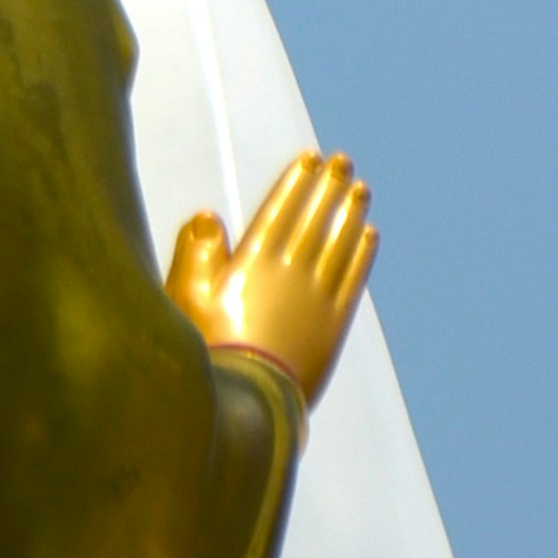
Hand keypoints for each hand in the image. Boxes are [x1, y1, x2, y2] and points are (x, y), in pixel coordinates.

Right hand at [166, 154, 376, 412]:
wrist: (249, 398)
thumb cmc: (209, 347)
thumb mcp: (186, 295)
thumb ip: (197, 251)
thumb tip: (208, 215)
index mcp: (254, 261)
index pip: (281, 209)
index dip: (297, 182)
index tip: (311, 159)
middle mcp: (291, 271)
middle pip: (314, 219)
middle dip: (329, 187)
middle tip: (344, 160)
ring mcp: (317, 297)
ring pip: (340, 243)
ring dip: (351, 213)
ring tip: (361, 188)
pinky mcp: (334, 323)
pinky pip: (354, 277)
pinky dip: (363, 253)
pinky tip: (370, 234)